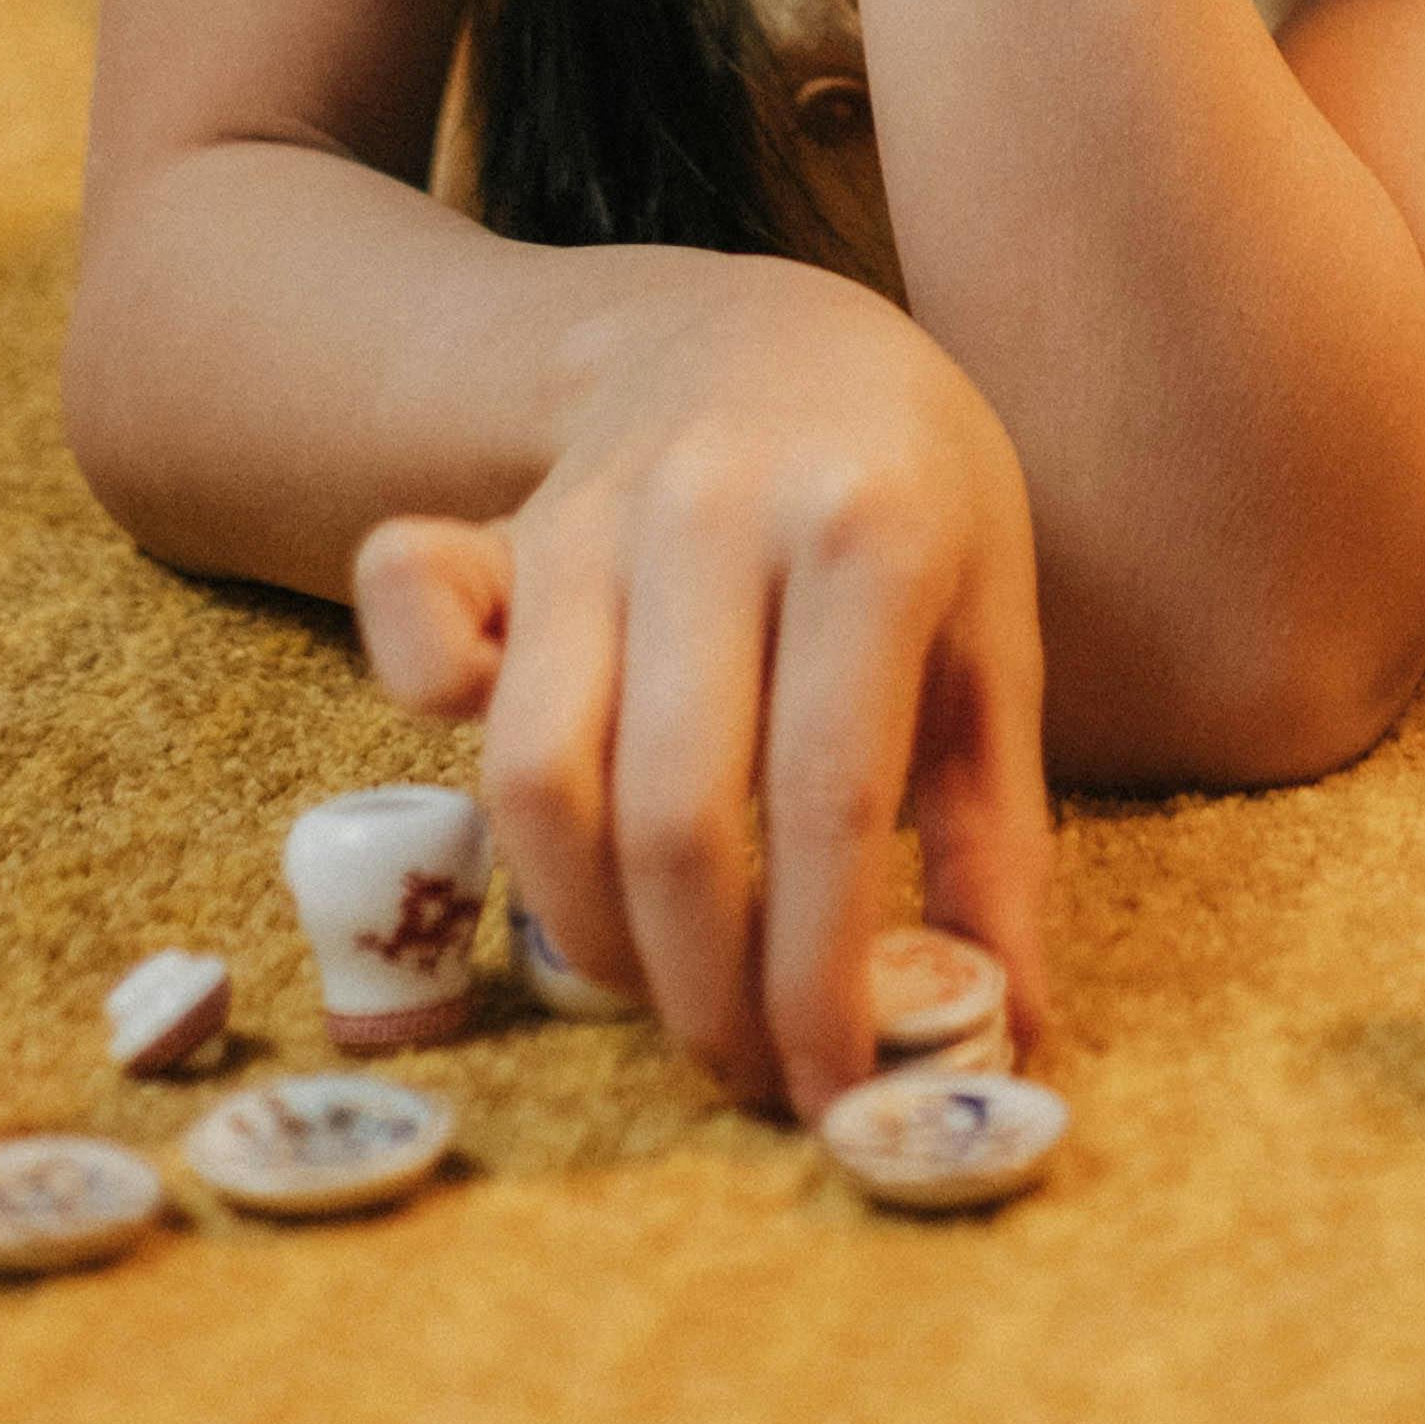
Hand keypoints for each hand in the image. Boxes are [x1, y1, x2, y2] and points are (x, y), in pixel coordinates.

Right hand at [351, 252, 1045, 1116]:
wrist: (774, 330)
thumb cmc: (907, 496)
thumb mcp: (993, 632)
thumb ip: (997, 828)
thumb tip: (1009, 1027)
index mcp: (870, 532)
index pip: (828, 802)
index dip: (819, 977)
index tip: (827, 1093)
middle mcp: (718, 511)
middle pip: (673, 813)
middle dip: (700, 987)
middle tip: (739, 1063)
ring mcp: (595, 512)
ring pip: (539, 769)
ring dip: (584, 926)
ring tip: (657, 983)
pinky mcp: (503, 523)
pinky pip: (414, 626)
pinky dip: (434, 730)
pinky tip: (521, 822)